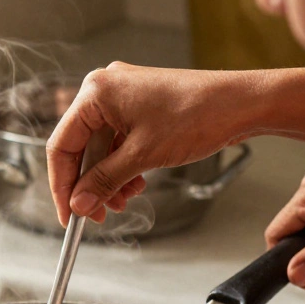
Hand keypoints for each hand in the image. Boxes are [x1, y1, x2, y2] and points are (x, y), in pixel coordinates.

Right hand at [47, 63, 257, 224]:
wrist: (243, 103)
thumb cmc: (198, 114)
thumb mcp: (143, 156)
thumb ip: (104, 181)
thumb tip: (79, 203)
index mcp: (96, 93)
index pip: (61, 145)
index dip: (61, 185)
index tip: (67, 214)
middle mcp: (105, 90)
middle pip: (80, 148)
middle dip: (89, 184)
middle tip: (95, 213)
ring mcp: (123, 97)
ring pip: (100, 148)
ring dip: (108, 179)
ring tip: (122, 202)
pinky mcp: (139, 106)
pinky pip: (118, 142)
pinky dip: (122, 166)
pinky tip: (135, 185)